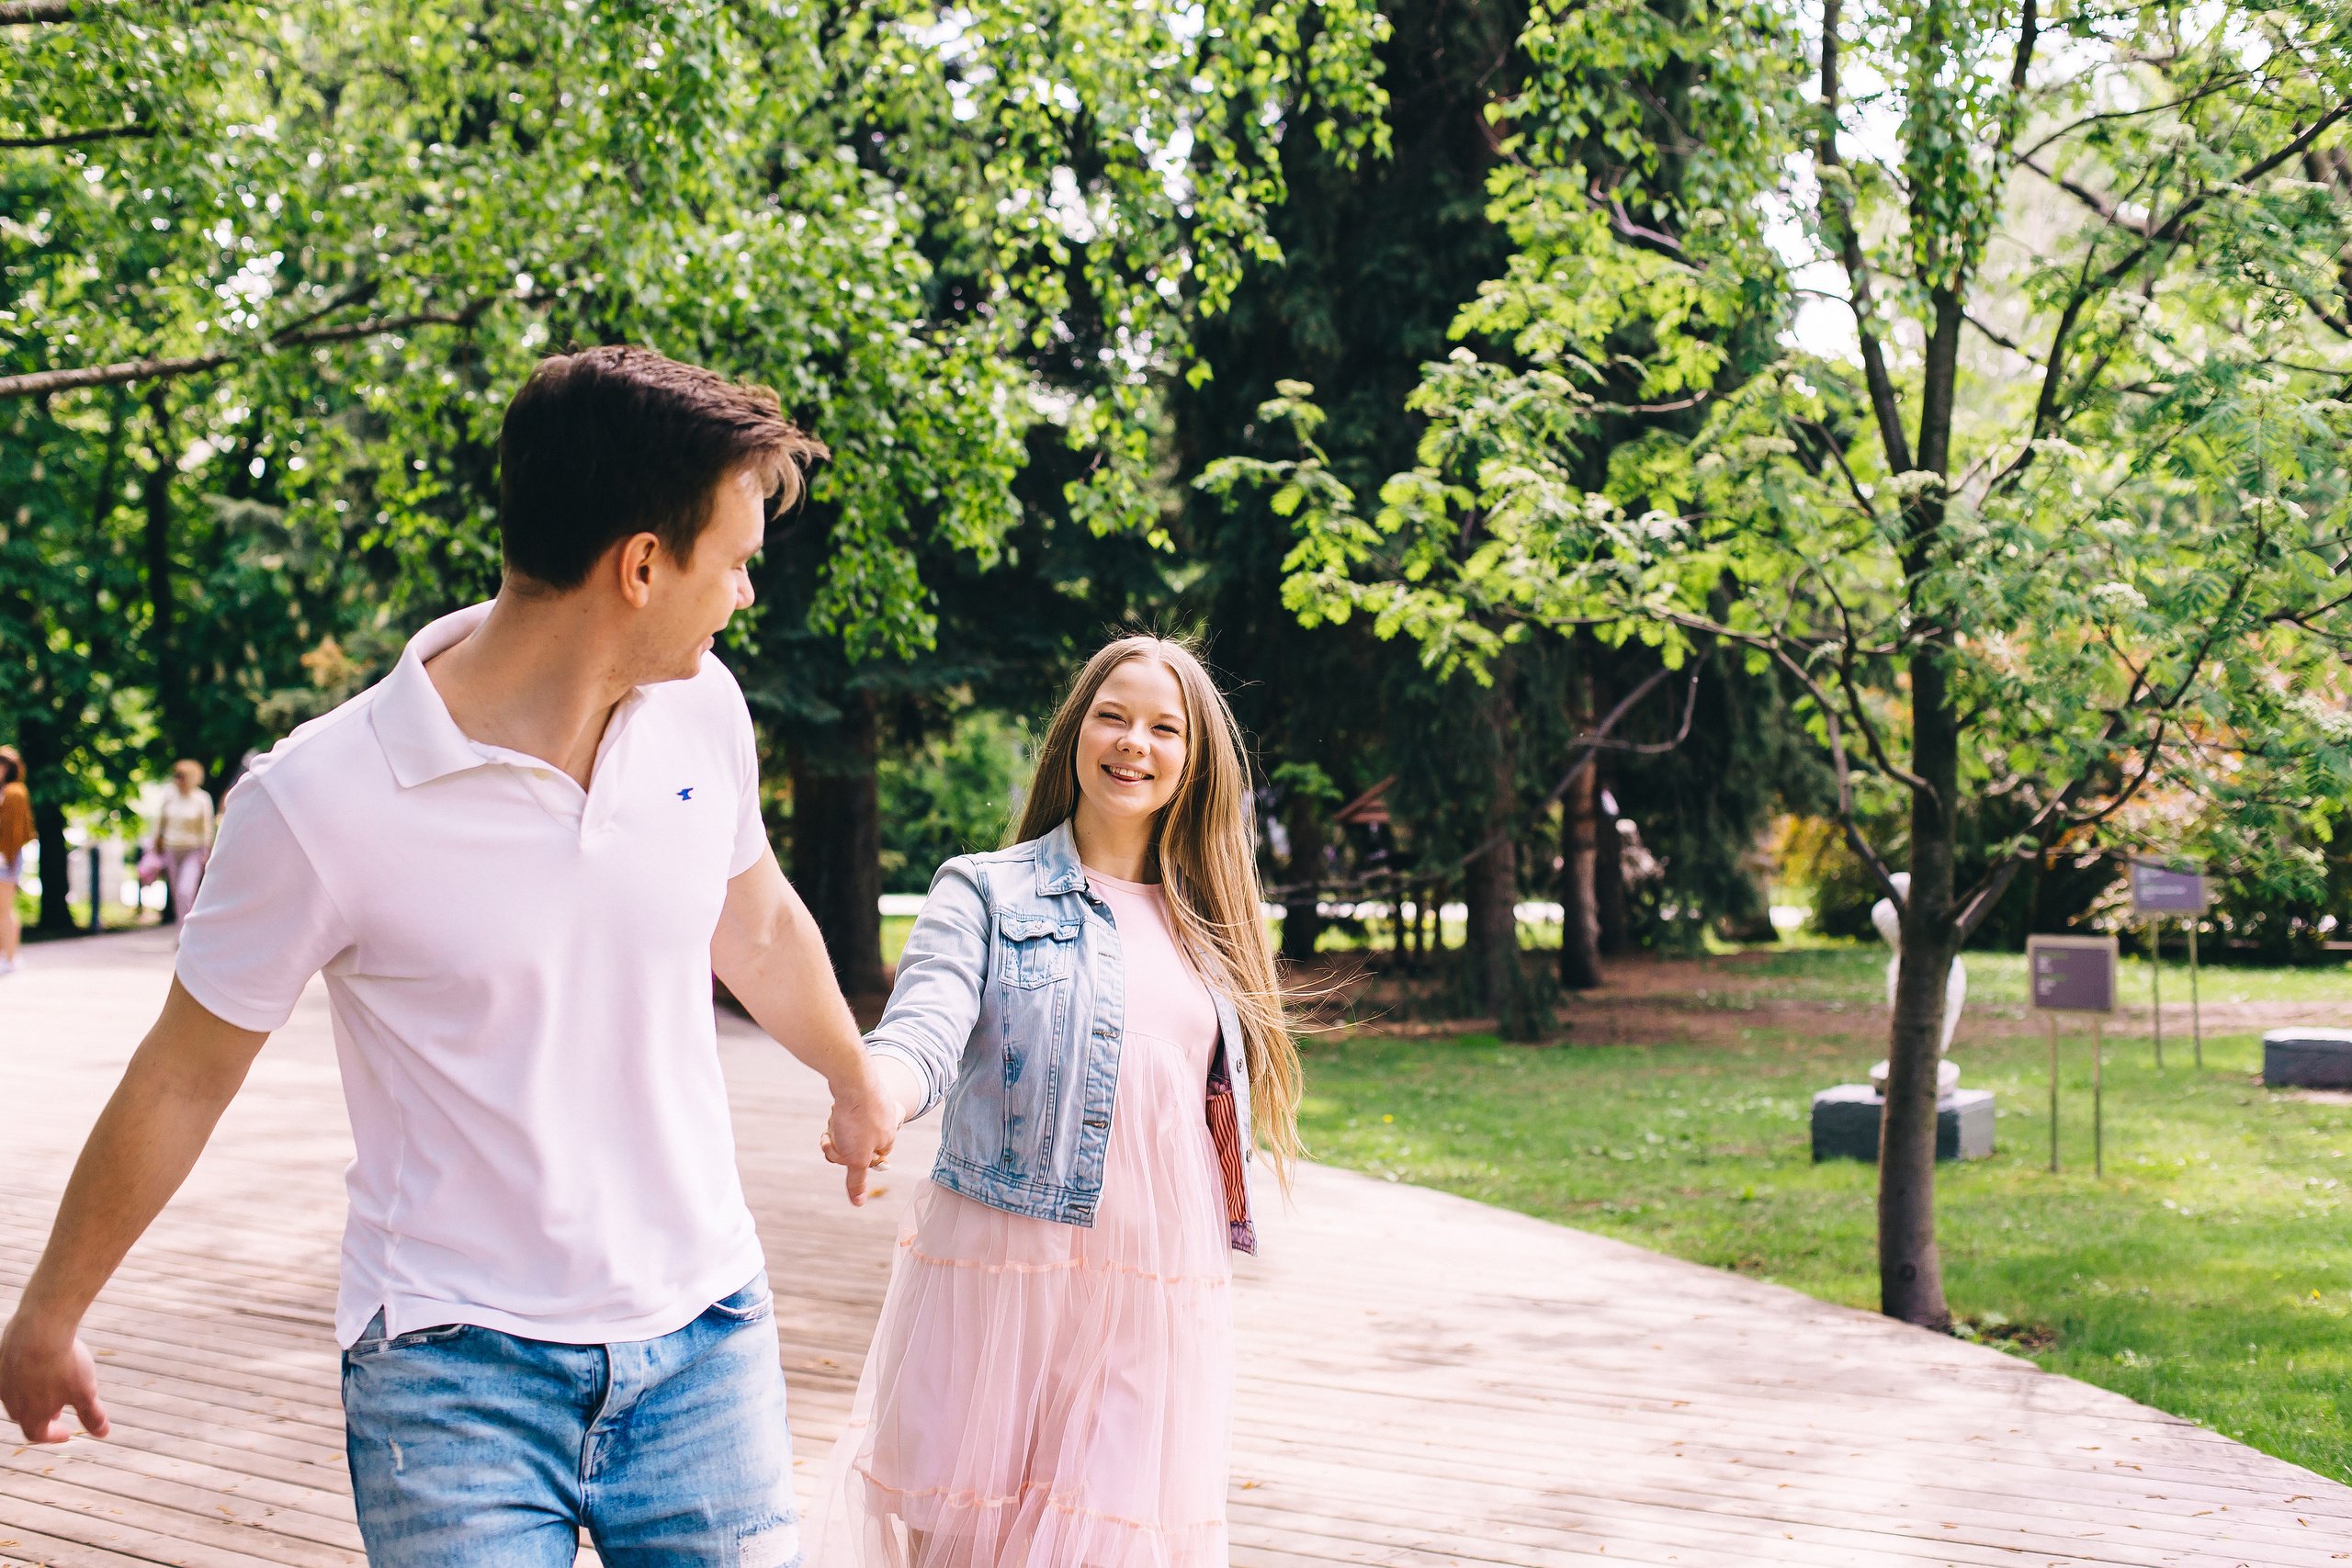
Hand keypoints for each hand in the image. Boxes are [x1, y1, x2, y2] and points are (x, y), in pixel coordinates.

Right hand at [0, 1310, 109, 1443]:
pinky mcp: (2, 1360)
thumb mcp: (85, 1392)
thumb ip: (92, 1415)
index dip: (53, 1436)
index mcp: (30, 1415)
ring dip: (34, 1396)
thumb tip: (103, 1432)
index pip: (37, 1434)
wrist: (41, 1328)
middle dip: (43, 1416)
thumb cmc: (64, 1364)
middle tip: (59, 1412)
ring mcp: (3, 1380)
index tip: (67, 1433)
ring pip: (17, 1394)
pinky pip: (13, 1373)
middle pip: (25, 1415)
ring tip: (51, 1388)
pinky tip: (41, 1364)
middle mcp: (11, 1401)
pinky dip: (26, 1375)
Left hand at [819, 1063, 907, 1207]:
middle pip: (855, 1146)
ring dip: (835, 1128)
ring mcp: (875, 1109)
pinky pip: (847, 1113)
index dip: (849, 1159)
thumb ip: (858, 1181)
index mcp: (888, 1140)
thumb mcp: (856, 1158)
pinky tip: (836, 1107)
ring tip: (834, 1118)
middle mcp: (886, 1125)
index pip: (866, 1161)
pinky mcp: (863, 1096)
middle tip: (832, 1135)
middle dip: (839, 1144)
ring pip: (848, 1130)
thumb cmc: (858, 1119)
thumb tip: (859, 1204)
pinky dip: (838, 1114)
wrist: (852, 1079)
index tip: (843, 1152)